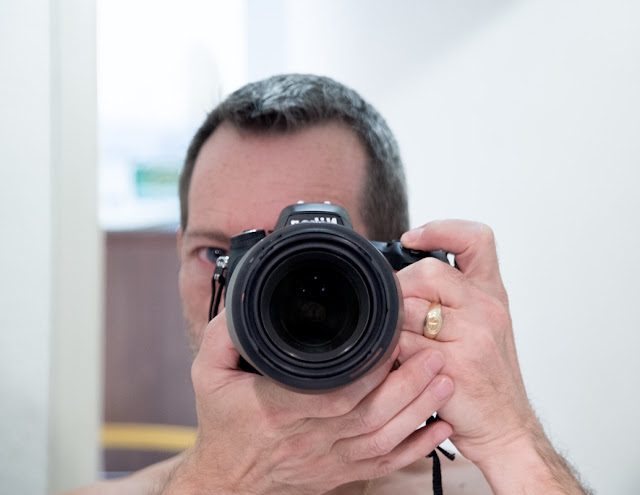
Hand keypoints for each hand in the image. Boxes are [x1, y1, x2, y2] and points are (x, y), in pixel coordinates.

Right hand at [162, 310, 453, 494]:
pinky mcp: (341, 474)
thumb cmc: (222, 424)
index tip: (394, 340)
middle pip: (369, 414)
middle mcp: (308, 438)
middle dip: (408, 385)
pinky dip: (416, 448)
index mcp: (278, 409)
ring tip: (444, 381)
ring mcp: (328, 460)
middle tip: (436, 354)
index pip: (333, 391)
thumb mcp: (207, 374)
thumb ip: (224, 336)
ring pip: (383, 439)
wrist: (228, 482)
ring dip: (418, 411)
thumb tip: (243, 303)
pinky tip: (439, 428)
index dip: (370, 370)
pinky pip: (384, 464)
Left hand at [398, 220, 586, 492]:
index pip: (476, 240)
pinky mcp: (453, 365)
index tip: (413, 237)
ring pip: (409, 307)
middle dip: (400, 288)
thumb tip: (402, 277)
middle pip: (427, 272)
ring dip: (392, 324)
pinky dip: (389, 351)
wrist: (505, 426)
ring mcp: (472, 337)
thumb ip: (452, 297)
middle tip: (396, 311)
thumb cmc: (488, 377)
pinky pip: (402, 344)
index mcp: (492, 294)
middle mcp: (486, 309)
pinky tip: (396, 361)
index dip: (442, 229)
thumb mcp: (483, 326)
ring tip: (399, 341)